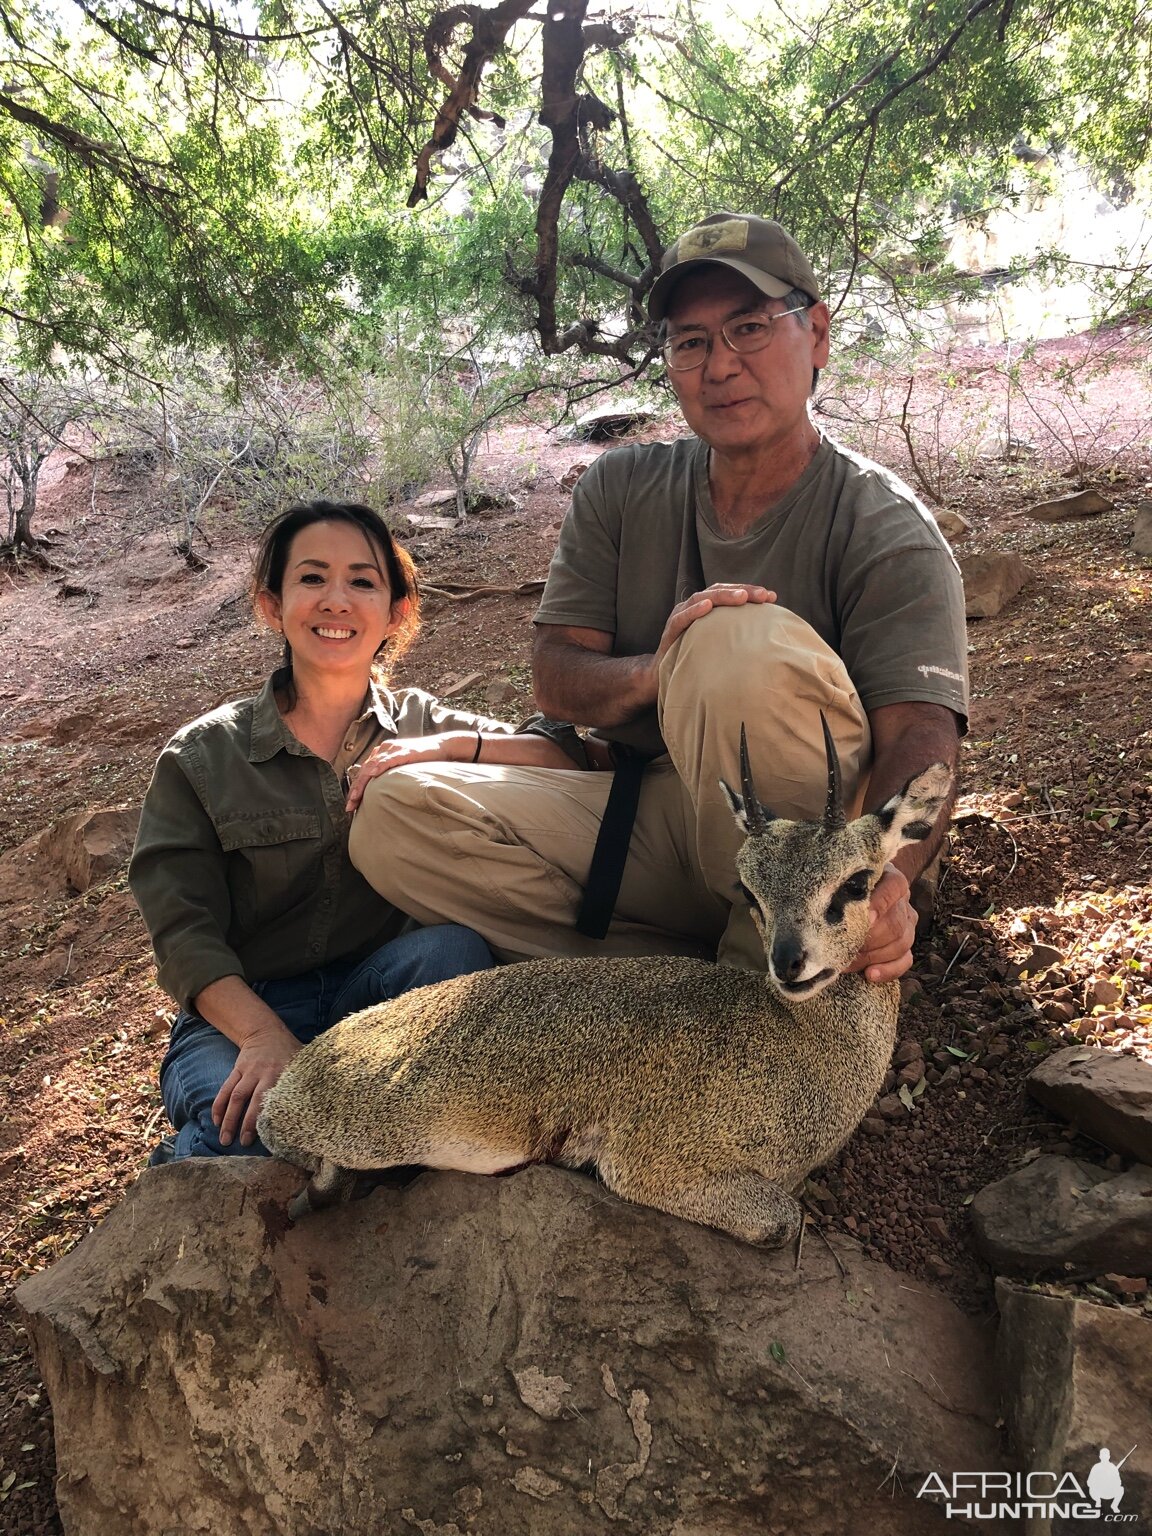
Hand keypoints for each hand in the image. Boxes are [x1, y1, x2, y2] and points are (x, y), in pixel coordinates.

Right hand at [212, 1025, 300, 1147]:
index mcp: (283, 1073)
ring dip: (229, 1119)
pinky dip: (219, 1106)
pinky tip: (216, 1121)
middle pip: (254, 1100)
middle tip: (244, 1144)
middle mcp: (264, 1072)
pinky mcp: (236, 1070)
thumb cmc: (288, 1051)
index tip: (272, 1135)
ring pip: (236, 1097)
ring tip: (225, 1139)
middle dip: (248, 1123)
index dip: (274, 1116)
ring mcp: (248, 1071)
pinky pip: (225, 1089)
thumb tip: (325, 1100)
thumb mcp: (301, 1061)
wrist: (265, 1031)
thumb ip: (308, 1079)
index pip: (278, 1098)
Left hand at [345, 730, 476, 811]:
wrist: (443, 748)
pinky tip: (372, 776)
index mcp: (382, 753)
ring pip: (371, 767)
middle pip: (364, 771)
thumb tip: (383, 794)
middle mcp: (384, 749)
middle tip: (349, 806)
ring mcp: (393, 749)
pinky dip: (378, 768)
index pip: (364, 772)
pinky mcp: (403, 751)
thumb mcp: (404, 768)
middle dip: (355, 790)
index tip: (351, 805)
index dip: (356, 788)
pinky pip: (387, 760)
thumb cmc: (425, 760)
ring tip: (355, 797)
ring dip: (362, 784)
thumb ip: (392, 776)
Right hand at [654, 583, 775, 670]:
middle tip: (763, 595)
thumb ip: (735, 637)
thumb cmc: (694, 659)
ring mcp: (681, 616)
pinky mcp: (670, 630)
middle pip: (718, 591)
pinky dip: (694, 610)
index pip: (729, 593)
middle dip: (742, 591)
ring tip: (741, 596)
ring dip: (722, 596)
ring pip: (701, 598)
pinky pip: (682, 618)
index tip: (772, 597)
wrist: (662, 677)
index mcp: (707, 609)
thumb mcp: (718, 646)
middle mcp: (694, 607)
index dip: (750, 592)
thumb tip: (768, 639)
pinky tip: (707, 607)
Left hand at [844, 864, 915, 983]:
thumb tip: (820, 907)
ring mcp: (908, 924)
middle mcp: (903, 902)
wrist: (861, 889)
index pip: (893, 888)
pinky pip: (905, 960)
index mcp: (891, 879)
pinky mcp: (906, 944)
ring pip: (901, 944)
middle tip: (842, 948)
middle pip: (894, 924)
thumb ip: (840, 887)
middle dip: (867, 940)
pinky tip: (869, 974)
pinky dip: (888, 970)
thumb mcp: (845, 879)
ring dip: (871, 956)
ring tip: (846, 962)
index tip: (867, 918)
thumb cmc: (848, 884)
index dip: (881, 904)